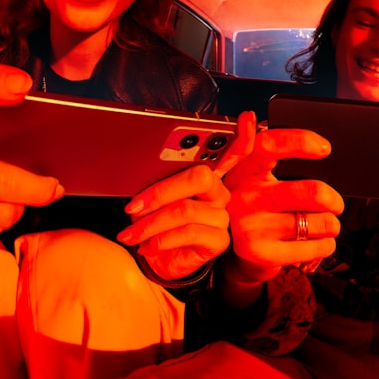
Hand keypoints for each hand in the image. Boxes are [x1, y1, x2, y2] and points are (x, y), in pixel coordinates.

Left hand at [115, 111, 255, 280]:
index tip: (247, 117)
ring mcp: (220, 216)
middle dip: (160, 191)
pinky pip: (189, 233)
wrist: (158, 261)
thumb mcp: (149, 198)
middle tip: (133, 207)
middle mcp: (218, 191)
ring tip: (131, 232)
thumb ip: (155, 180)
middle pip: (199, 177)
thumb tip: (141, 171)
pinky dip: (161, 239)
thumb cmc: (155, 223)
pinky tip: (147, 245)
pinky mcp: (218, 240)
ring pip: (185, 210)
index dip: (243, 136)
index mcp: (205, 174)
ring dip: (150, 223)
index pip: (230, 151)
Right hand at [223, 125, 342, 288]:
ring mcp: (250, 226)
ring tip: (325, 224)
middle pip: (308, 192)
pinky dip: (325, 244)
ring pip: (317, 222)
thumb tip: (248, 118)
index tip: (324, 148)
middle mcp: (244, 196)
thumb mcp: (252, 175)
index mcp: (244, 169)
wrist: (236, 251)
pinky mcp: (260, 252)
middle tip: (335, 203)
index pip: (269, 145)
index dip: (299, 142)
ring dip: (330, 224)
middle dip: (332, 198)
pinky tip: (319, 241)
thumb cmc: (255, 205)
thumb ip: (257, 148)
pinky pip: (313, 246)